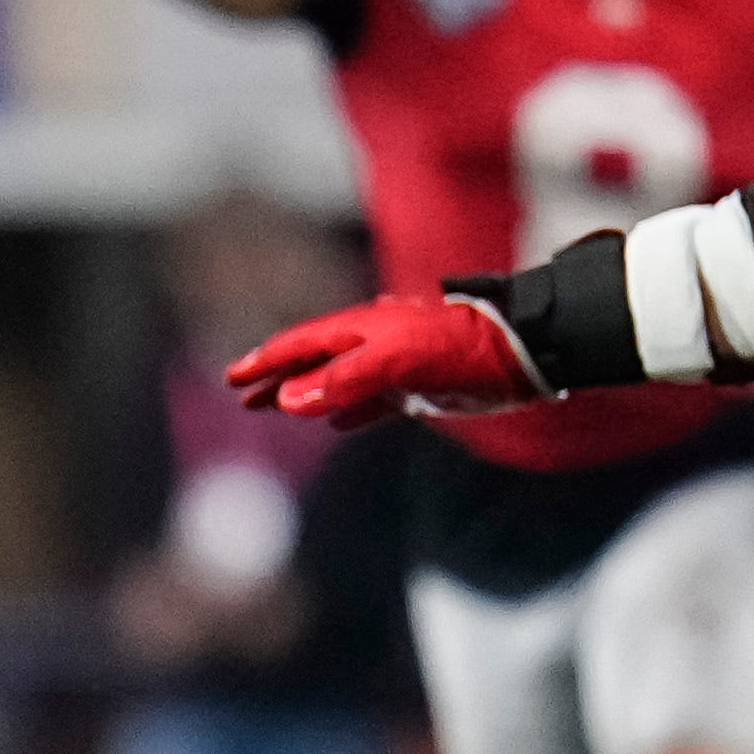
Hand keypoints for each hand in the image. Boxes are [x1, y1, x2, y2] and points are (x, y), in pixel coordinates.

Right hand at [224, 293, 539, 425]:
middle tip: (241, 395)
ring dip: (303, 394)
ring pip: (335, 380)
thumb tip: (290, 398)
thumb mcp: (397, 361)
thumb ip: (344, 379)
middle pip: (310, 361)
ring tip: (274, 408)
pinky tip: (336, 423)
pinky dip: (346, 409)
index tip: (233, 377)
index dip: (264, 361)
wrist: (520, 353)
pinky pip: (368, 399)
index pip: (298, 345)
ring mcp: (392, 365)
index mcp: (359, 330)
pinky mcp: (416, 386)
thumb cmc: (460, 349)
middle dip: (275, 377)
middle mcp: (370, 344)